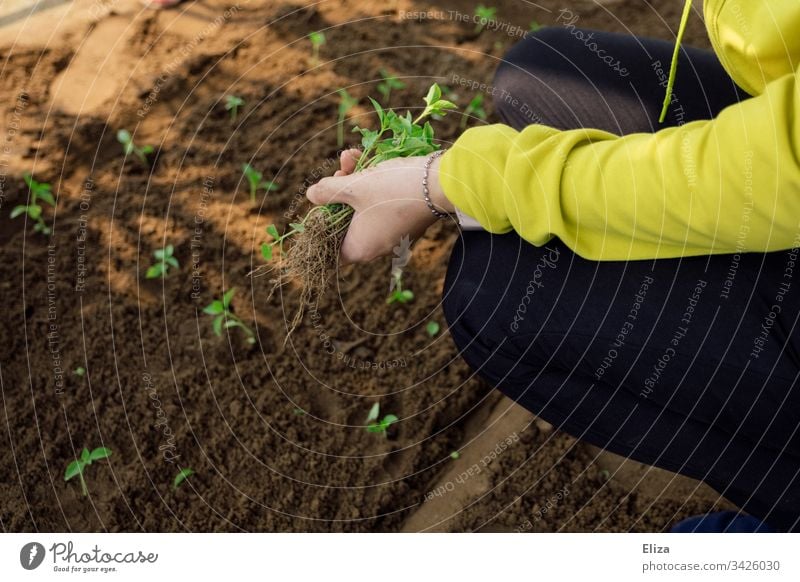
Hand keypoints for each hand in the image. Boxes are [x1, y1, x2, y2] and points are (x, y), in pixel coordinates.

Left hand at [307, 150, 454, 263]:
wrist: (441, 183)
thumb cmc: (392, 189)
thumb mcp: (353, 187)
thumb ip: (328, 191)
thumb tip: (311, 194)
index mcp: (360, 248)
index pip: (331, 247)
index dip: (322, 224)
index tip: (321, 202)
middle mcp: (377, 247)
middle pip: (346, 222)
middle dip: (339, 192)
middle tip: (338, 170)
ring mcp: (393, 234)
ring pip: (364, 209)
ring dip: (355, 182)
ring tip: (351, 156)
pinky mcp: (406, 220)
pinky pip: (382, 205)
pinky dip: (373, 186)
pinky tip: (368, 160)